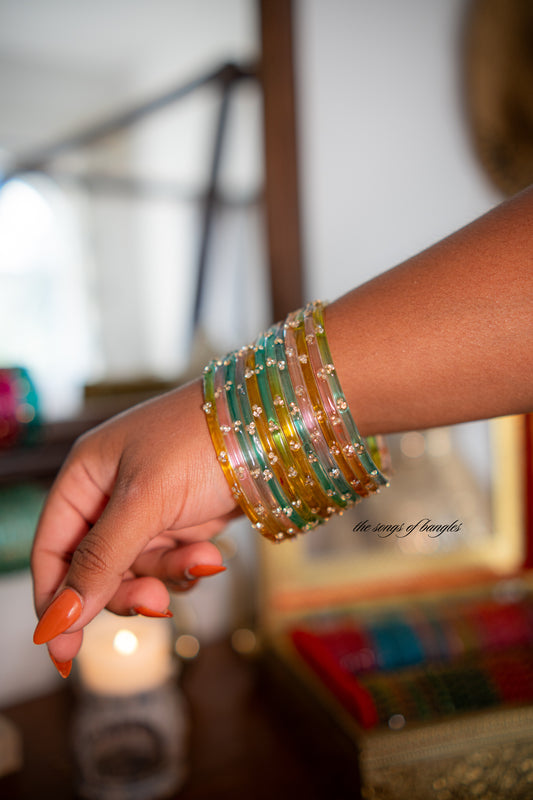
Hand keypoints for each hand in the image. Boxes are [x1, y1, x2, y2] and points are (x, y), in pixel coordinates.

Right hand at [31, 379, 237, 669]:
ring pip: (139, 571)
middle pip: (96, 569)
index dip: (55, 600)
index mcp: (86, 476)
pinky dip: (189, 567)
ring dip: (169, 572)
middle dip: (126, 589)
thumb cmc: (201, 441)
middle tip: (155, 603)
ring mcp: (149, 510)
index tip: (61, 651)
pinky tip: (211, 556)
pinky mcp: (183, 522)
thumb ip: (102, 558)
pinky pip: (171, 564)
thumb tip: (58, 618)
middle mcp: (111, 495)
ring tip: (205, 558)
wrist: (272, 425)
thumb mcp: (145, 500)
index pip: (52, 550)